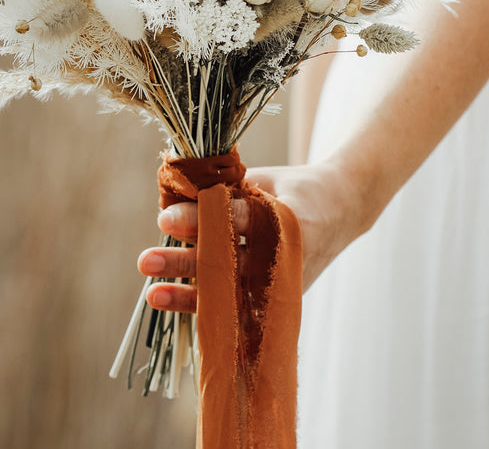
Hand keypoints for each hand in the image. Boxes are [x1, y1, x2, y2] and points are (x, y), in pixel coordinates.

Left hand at [135, 161, 372, 312]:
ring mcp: (284, 283)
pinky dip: (207, 309)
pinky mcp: (279, 300)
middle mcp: (288, 256)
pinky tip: (174, 307)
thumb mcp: (261, 178)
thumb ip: (223, 189)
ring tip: (152, 293)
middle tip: (145, 261)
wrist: (343, 209)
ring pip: (232, 293)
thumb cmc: (292, 188)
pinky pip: (239, 308)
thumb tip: (170, 199)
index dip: (198, 219)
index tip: (163, 218)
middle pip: (229, 263)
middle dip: (184, 263)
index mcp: (288, 218)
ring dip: (189, 295)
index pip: (236, 219)